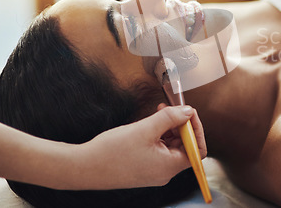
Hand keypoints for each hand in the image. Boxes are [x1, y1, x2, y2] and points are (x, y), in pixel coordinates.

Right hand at [76, 105, 206, 189]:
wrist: (83, 167)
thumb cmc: (112, 152)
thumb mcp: (145, 129)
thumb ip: (170, 118)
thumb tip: (188, 112)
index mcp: (170, 167)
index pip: (197, 149)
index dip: (196, 129)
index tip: (188, 112)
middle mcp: (165, 172)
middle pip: (185, 147)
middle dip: (181, 125)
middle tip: (170, 108)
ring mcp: (154, 171)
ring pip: (171, 146)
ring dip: (169, 128)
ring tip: (158, 113)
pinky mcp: (143, 167)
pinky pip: (158, 150)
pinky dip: (158, 135)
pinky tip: (149, 124)